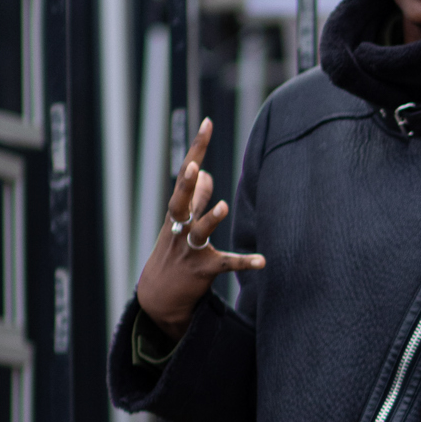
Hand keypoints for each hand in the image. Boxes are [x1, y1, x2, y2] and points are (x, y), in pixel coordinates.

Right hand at [133, 119, 264, 341]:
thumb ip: (196, 198)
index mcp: (176, 212)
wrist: (158, 297)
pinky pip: (226, 264)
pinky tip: (262, 261)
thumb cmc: (172, 254)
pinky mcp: (203, 270)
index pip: (185, 174)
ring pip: (200, 232)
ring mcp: (189, 249)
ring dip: (210, 219)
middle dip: (185, 183)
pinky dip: (244, 262)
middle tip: (191, 165)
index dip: (197, 149)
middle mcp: (179, 227)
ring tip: (222, 206)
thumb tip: (206, 172)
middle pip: (180, 200)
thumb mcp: (180, 223)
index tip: (207, 123)